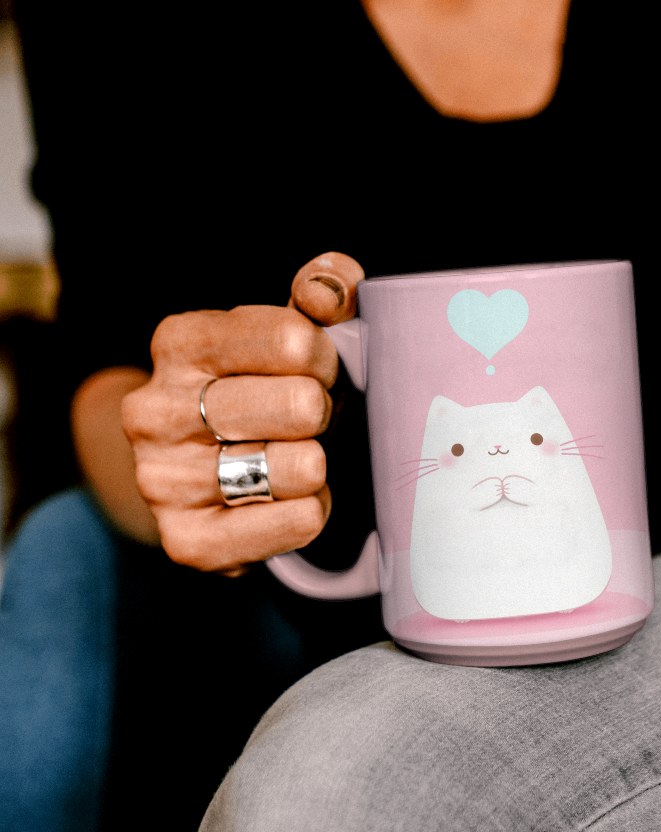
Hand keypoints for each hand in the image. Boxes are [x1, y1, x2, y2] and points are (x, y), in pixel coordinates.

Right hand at [121, 252, 364, 575]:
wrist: (193, 470)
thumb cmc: (255, 388)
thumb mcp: (282, 328)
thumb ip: (318, 291)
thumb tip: (333, 290)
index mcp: (179, 342)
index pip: (293, 339)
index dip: (324, 357)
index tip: (315, 369)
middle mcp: (156, 410)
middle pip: (302, 405)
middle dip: (323, 411)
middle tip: (309, 419)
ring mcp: (164, 480)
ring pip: (303, 467)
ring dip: (319, 464)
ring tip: (297, 457)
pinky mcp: (187, 541)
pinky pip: (297, 522)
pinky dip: (313, 512)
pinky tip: (293, 499)